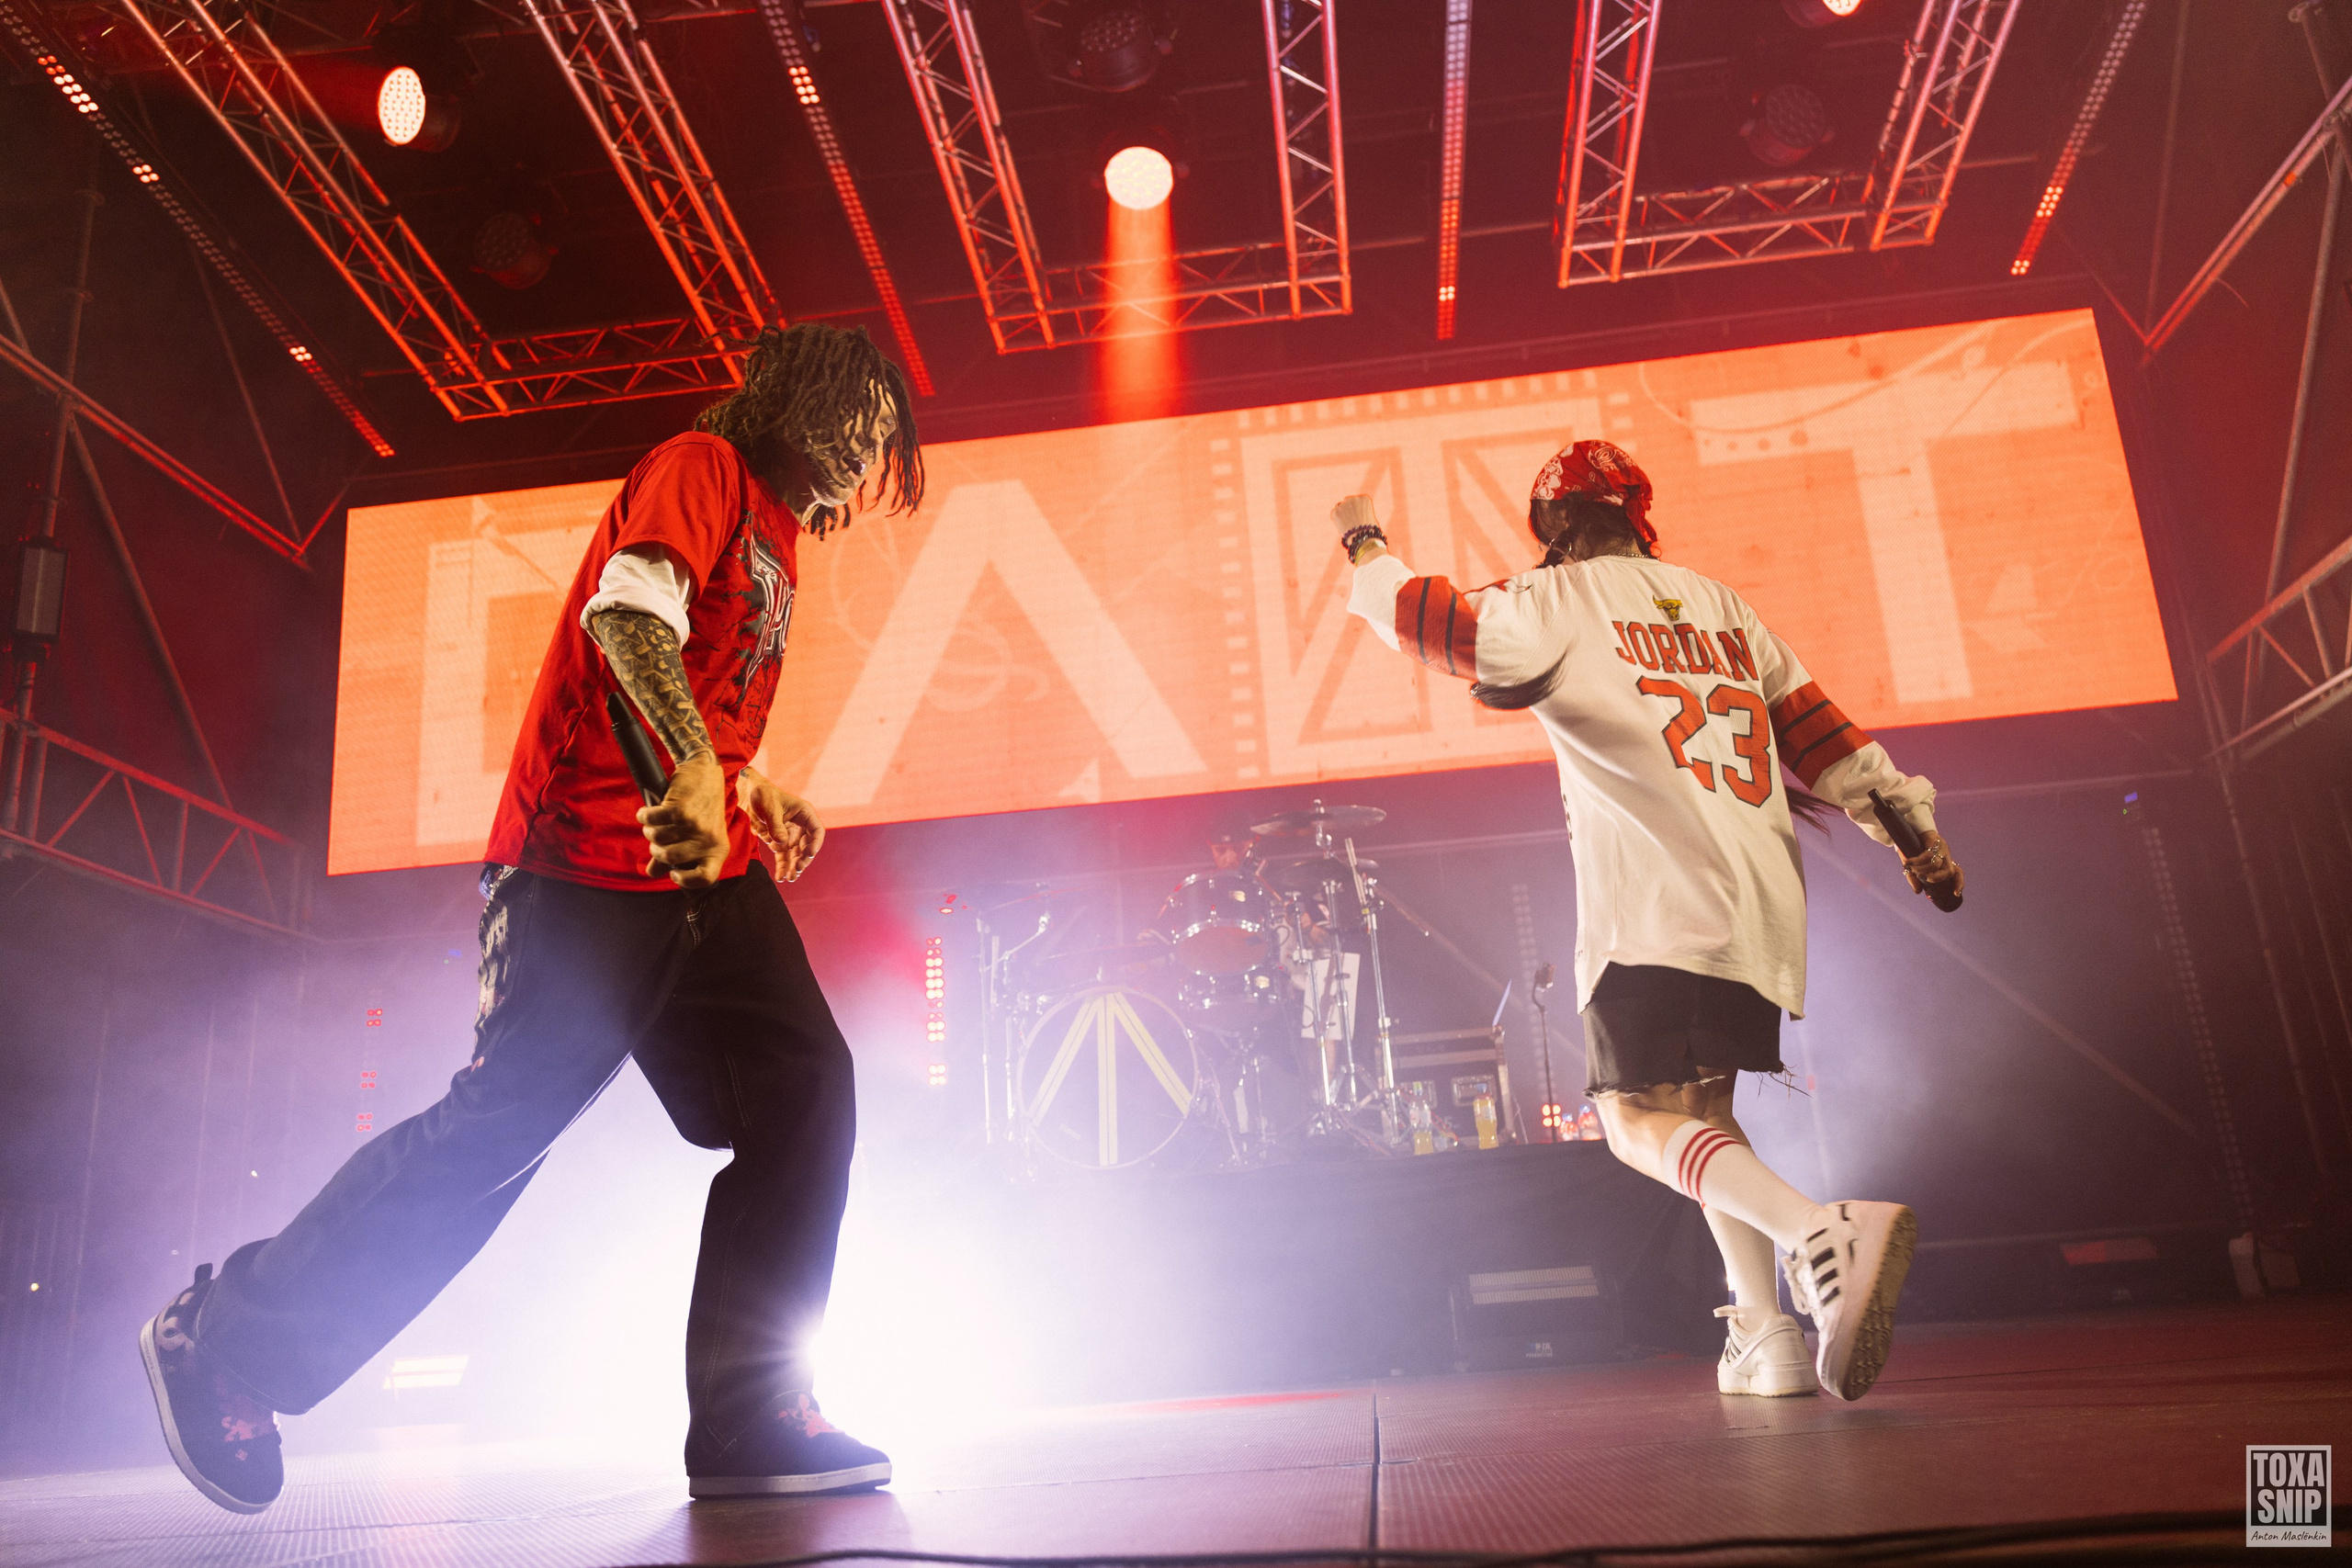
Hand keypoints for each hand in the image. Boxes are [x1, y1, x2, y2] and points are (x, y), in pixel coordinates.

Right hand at [638, 750, 727, 887]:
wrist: (705, 772)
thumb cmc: (701, 807)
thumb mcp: (695, 834)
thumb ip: (674, 856)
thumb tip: (652, 873)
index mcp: (718, 850)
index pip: (706, 878)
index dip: (686, 880)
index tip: (674, 873)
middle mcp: (708, 840)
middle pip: (669, 858)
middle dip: (656, 848)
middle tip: (657, 836)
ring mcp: (694, 825)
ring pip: (657, 838)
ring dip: (649, 830)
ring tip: (654, 821)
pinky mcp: (680, 810)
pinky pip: (651, 821)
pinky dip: (644, 816)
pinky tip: (647, 811)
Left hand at [738, 766, 825, 881]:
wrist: (749, 795)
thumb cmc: (763, 795)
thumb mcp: (770, 808)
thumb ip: (776, 826)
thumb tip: (781, 843)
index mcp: (804, 814)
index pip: (817, 831)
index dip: (815, 844)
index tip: (809, 854)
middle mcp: (801, 827)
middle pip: (807, 847)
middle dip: (803, 859)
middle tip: (796, 869)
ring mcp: (791, 836)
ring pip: (796, 855)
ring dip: (793, 867)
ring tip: (789, 878)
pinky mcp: (780, 842)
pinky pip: (783, 857)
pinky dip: (782, 867)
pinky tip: (781, 877)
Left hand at [1330, 494, 1378, 538]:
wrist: (1362, 537)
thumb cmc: (1369, 531)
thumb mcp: (1371, 518)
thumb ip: (1364, 513)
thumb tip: (1358, 515)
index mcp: (1364, 498)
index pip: (1356, 501)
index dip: (1356, 510)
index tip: (1357, 517)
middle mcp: (1353, 499)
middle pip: (1347, 502)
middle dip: (1347, 509)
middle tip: (1349, 521)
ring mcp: (1343, 504)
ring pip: (1339, 508)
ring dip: (1341, 515)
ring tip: (1347, 526)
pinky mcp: (1335, 511)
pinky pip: (1334, 515)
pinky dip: (1336, 521)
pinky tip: (1342, 527)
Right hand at [1901, 828, 1963, 901]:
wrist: (1910, 826)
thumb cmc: (1911, 847)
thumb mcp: (1912, 865)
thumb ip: (1914, 878)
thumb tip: (1917, 891)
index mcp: (1944, 862)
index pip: (1958, 873)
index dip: (1958, 884)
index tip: (1955, 894)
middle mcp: (1946, 855)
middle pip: (1949, 871)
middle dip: (1935, 878)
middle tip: (1921, 877)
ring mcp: (1941, 848)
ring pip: (1937, 864)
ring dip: (1923, 870)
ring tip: (1912, 868)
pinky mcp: (1934, 841)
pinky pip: (1928, 855)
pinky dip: (1918, 861)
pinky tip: (1908, 862)